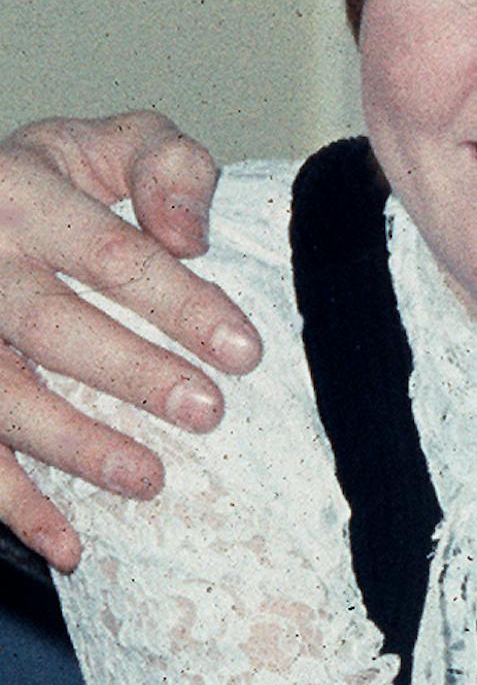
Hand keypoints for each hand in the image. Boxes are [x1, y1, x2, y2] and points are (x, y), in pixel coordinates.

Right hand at [0, 113, 252, 568]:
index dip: (179, 303)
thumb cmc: (61, 178)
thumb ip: (167, 165)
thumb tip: (190, 237)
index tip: (244, 350)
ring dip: (74, 445)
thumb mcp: (114, 140)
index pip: (111, 256)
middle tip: (208, 411)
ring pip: (1, 394)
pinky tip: (67, 544)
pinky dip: (13, 503)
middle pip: (55, 327)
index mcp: (24, 194)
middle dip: (134, 375)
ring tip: (151, 478)